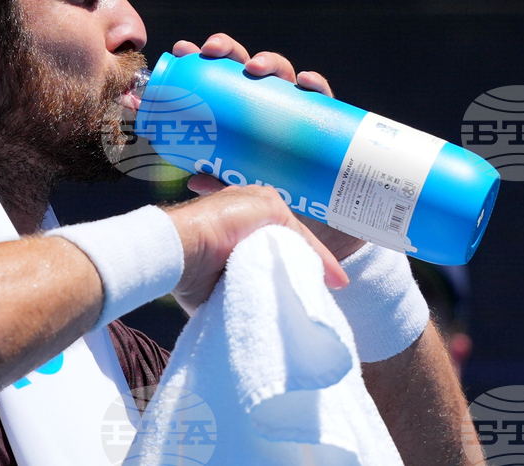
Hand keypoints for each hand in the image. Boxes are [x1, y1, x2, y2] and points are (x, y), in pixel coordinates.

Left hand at [164, 185, 347, 314]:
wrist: (183, 249)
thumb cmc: (224, 221)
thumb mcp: (269, 207)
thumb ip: (294, 227)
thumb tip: (307, 255)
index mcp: (255, 213)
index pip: (296, 237)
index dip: (319, 257)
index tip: (340, 283)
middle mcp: (245, 237)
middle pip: (283, 259)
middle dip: (301, 274)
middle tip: (324, 295)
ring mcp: (233, 265)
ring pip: (269, 281)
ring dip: (283, 292)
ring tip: (307, 309)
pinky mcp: (221, 290)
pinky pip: (250, 299)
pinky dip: (263, 306)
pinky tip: (281, 316)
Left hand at [173, 33, 366, 261]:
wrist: (317, 223)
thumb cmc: (273, 193)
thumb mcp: (243, 188)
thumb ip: (222, 182)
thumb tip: (194, 180)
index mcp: (244, 110)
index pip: (222, 77)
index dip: (203, 59)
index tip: (183, 50)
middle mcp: (270, 104)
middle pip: (248, 66)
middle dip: (229, 49)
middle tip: (211, 51)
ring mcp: (298, 111)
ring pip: (284, 74)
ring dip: (268, 61)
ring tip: (253, 68)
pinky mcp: (326, 124)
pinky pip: (324, 99)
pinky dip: (316, 85)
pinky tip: (304, 82)